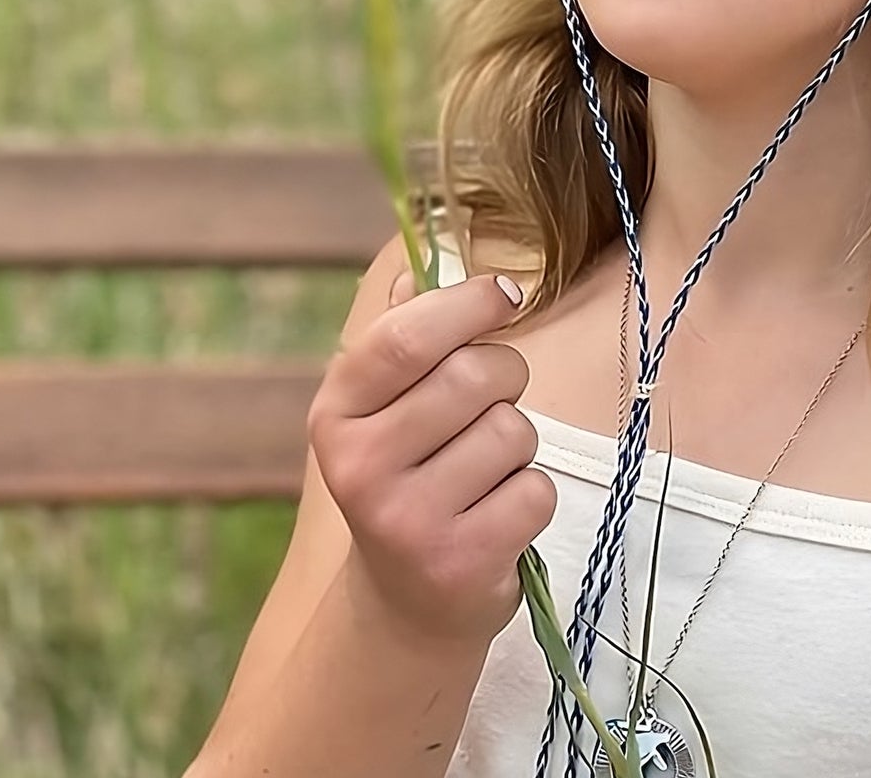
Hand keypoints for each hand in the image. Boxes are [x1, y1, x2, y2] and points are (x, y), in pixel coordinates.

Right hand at [308, 269, 556, 645]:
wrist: (405, 603)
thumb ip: (400, 339)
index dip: (467, 303)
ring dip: (518, 441)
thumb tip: (416, 268)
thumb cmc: (406, 477)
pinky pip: (535, 489)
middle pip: (473, 375)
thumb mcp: (382, 410)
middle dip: (506, 374)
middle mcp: (360, 466)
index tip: (505, 293)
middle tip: (494, 400)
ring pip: (512, 430)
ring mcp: (407, 520)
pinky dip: (531, 494)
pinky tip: (497, 513)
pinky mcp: (460, 563)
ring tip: (486, 469)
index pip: (406, 337)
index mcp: (335, 412)